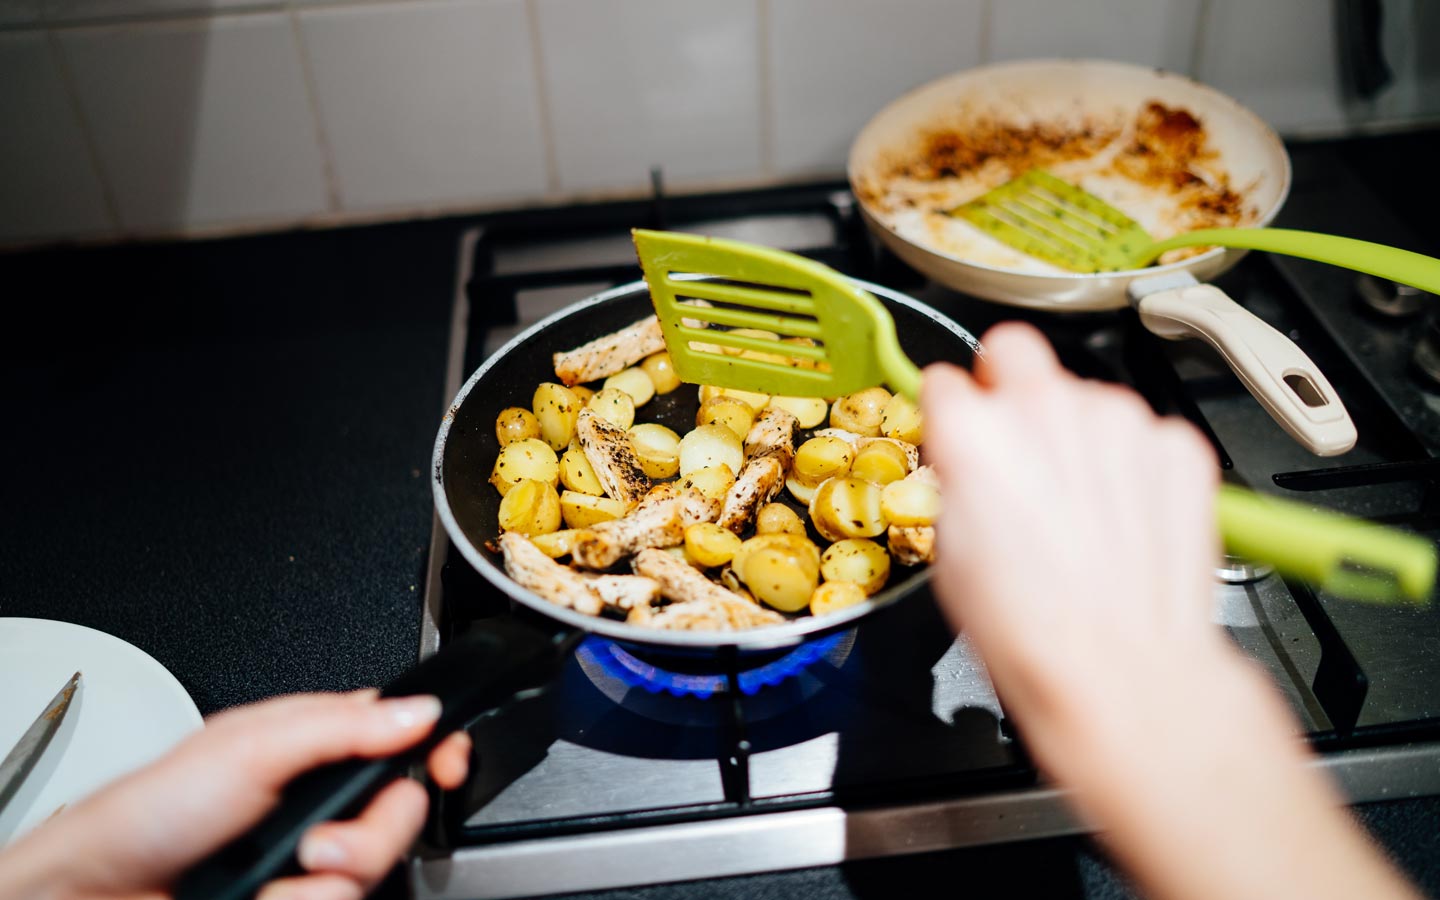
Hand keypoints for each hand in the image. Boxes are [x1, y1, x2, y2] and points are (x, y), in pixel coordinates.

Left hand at [0, 691, 471, 899]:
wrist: (103, 892)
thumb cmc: (155, 809)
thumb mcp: (253, 746)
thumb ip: (343, 725)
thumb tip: (420, 710)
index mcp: (318, 741)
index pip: (407, 735)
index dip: (438, 748)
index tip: (448, 763)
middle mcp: (323, 798)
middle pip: (403, 810)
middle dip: (371, 832)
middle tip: (322, 839)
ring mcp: (313, 857)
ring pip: (376, 868)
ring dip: (329, 878)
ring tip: (283, 869)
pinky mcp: (301, 897)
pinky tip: (265, 893)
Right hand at [921, 323, 1418, 899]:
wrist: (1122, 668)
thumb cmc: (1031, 628)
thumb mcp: (952, 550)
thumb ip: (961, 478)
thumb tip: (971, 462)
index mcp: (975, 433)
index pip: (948, 377)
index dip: (951, 408)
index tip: (958, 426)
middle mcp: (1048, 408)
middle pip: (1017, 352)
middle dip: (1008, 383)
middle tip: (1014, 439)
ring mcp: (1121, 421)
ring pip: (1087, 396)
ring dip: (1078, 434)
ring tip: (1079, 508)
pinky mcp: (1177, 446)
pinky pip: (1144, 435)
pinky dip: (1133, 466)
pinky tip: (1123, 519)